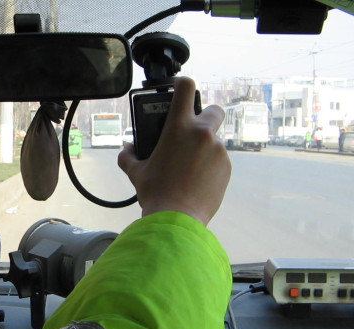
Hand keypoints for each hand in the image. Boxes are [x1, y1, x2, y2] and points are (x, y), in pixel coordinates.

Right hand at [118, 77, 229, 225]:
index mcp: (179, 127)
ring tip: (189, 167)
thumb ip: (128, 155)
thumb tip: (127, 148)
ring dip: (204, 147)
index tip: (180, 90)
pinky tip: (196, 179)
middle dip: (205, 116)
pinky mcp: (226, 167)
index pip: (186, 88)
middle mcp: (203, 134)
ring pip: (215, 139)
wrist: (177, 218)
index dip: (183, 84)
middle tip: (192, 131)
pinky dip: (210, 164)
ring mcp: (218, 150)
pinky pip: (219, 159)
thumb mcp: (135, 172)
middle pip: (214, 110)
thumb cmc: (155, 192)